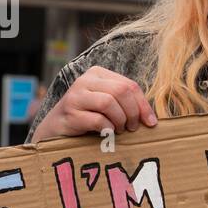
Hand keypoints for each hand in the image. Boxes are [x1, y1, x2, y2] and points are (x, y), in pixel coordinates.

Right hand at [33, 66, 156, 140]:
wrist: (55, 130)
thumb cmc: (87, 117)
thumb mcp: (107, 105)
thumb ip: (125, 104)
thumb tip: (151, 119)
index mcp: (98, 74)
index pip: (129, 85)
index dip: (143, 105)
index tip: (151, 123)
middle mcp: (85, 80)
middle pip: (121, 92)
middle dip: (133, 113)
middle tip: (132, 128)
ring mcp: (75, 96)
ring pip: (109, 103)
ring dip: (120, 121)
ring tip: (118, 130)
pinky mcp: (69, 113)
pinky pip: (97, 120)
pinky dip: (107, 129)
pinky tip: (107, 134)